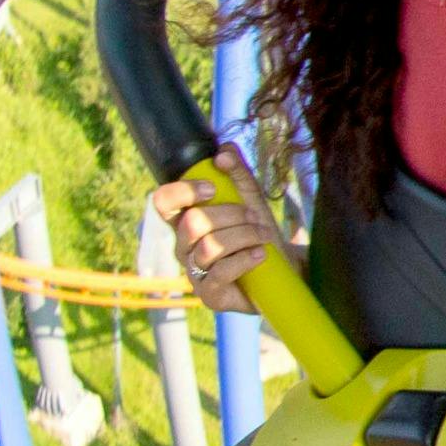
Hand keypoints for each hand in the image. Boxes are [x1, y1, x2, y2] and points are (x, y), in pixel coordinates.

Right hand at [147, 150, 281, 313]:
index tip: (212, 188)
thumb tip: (224, 151)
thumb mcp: (251, 199)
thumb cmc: (258, 232)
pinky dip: (246, 259)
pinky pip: (221, 272)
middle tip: (256, 217)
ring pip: (210, 247)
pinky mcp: (210, 295)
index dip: (183, 191)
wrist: (282, 270)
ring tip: (264, 236)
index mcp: (185, 220)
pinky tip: (261, 254)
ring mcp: (194, 272)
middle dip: (232, 215)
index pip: (162, 202)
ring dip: (244, 236)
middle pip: (193, 223)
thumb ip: (237, 174)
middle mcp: (183, 247)